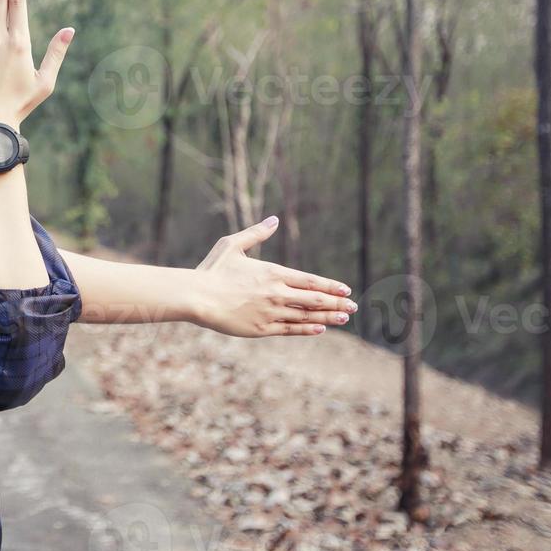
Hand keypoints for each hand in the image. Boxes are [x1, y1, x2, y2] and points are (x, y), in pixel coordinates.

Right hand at [190, 217, 355, 336]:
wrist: (197, 297)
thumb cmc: (213, 270)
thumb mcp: (232, 245)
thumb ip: (256, 234)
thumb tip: (274, 220)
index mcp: (273, 272)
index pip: (310, 280)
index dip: (330, 286)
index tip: (345, 290)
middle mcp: (276, 293)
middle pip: (315, 299)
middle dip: (336, 303)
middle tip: (353, 307)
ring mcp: (271, 312)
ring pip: (306, 316)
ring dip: (328, 317)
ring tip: (344, 318)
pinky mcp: (261, 328)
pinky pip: (290, 329)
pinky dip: (307, 329)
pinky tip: (320, 329)